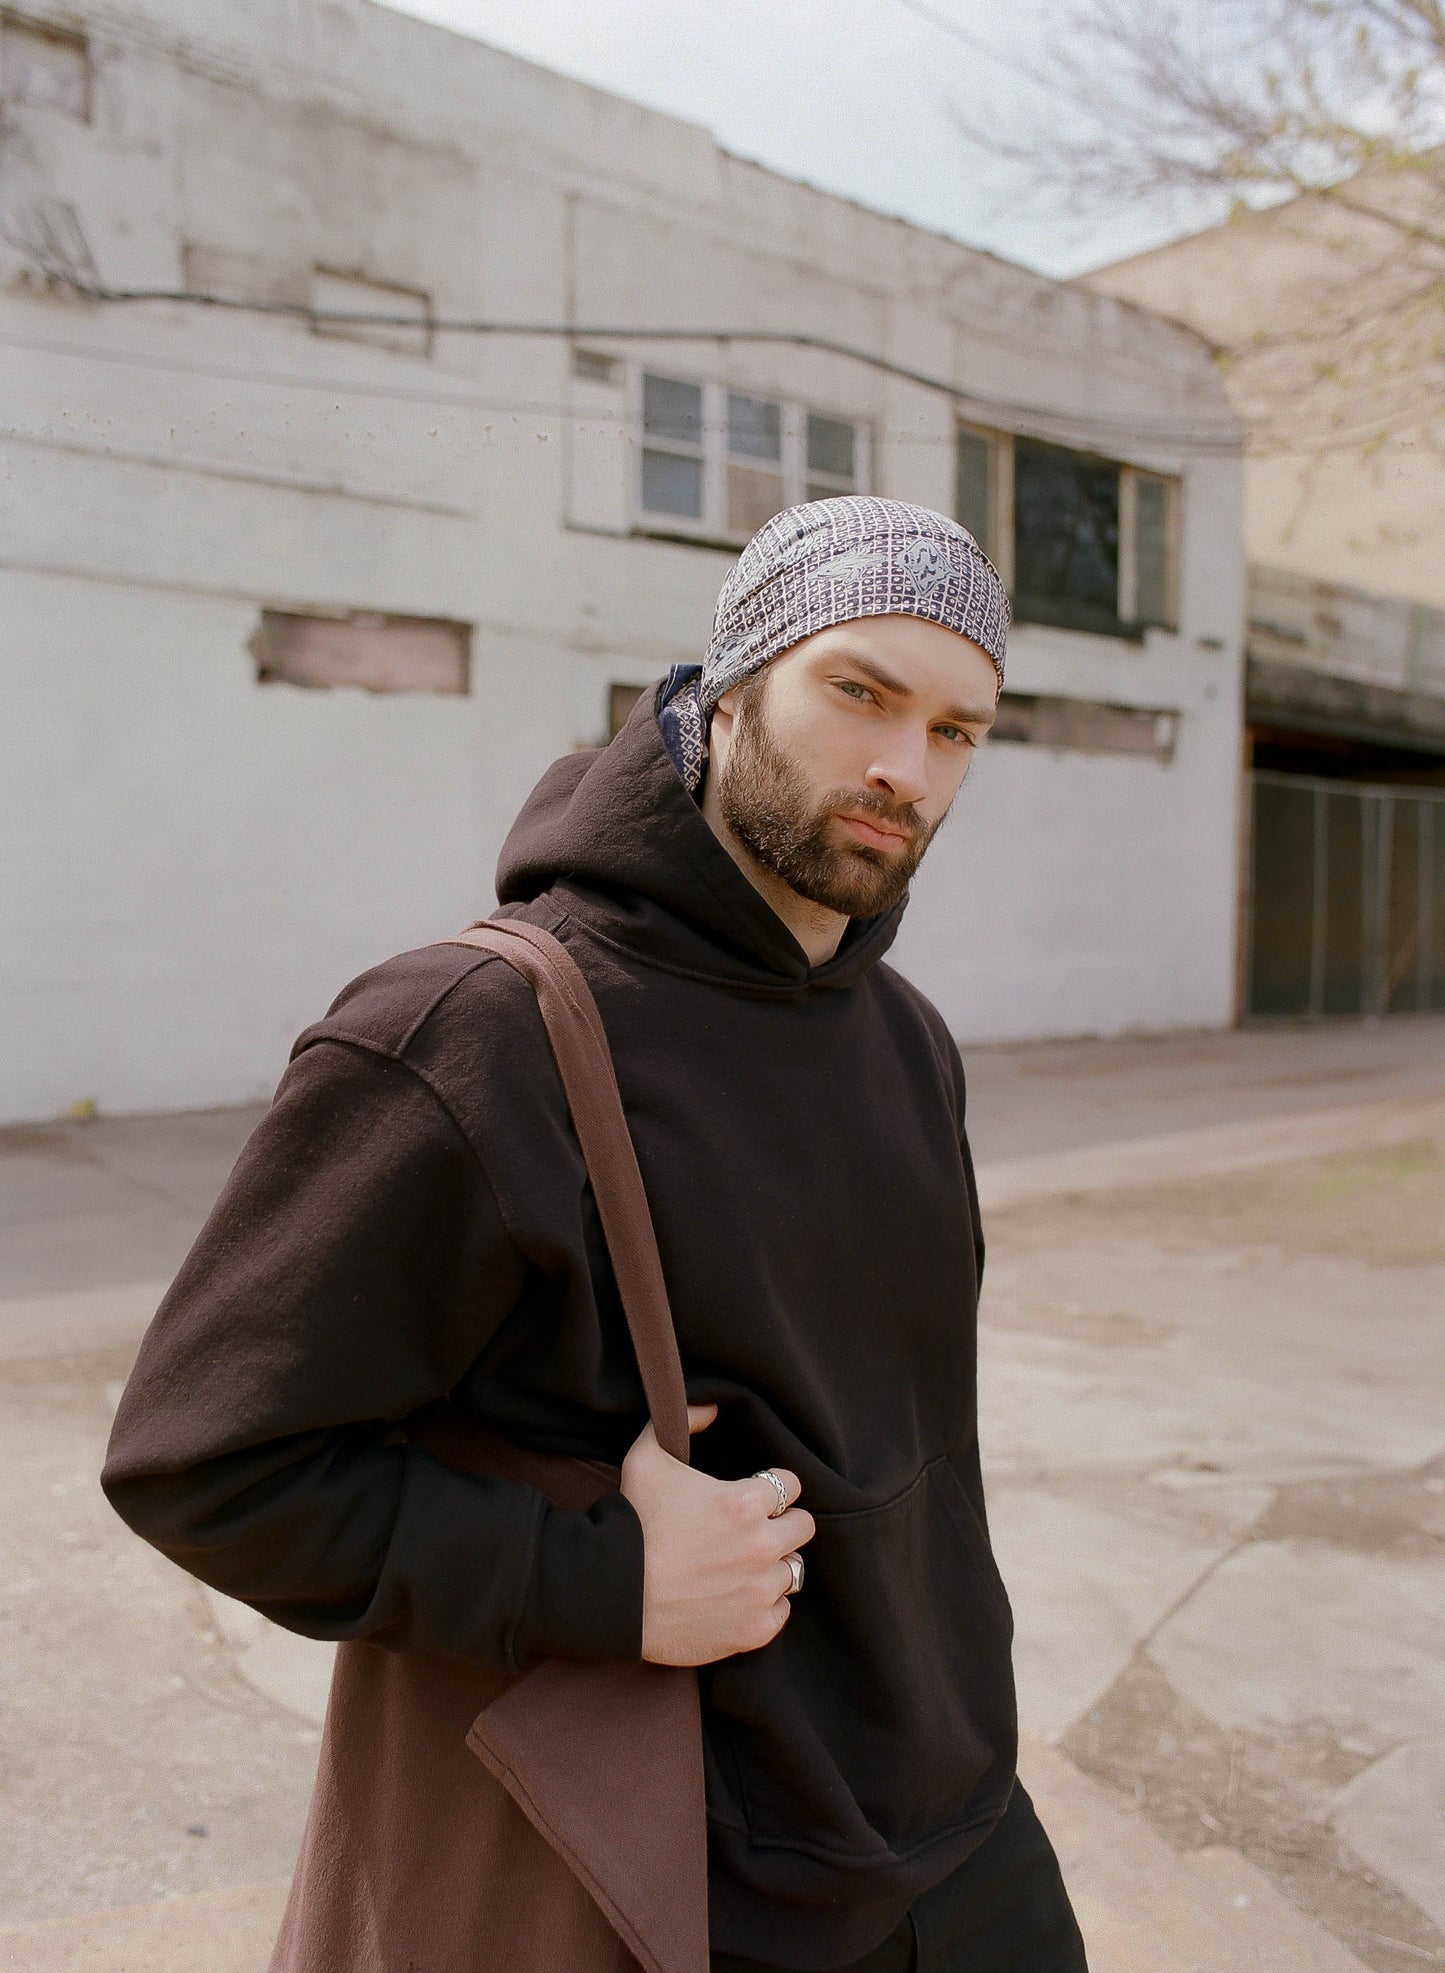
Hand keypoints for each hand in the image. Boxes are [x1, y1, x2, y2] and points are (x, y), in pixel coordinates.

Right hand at [620, 1404, 815, 1666]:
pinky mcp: (754, 1628)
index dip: (773, 1487)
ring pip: (794, 1570)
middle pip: (803, 1527)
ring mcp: (760, 1590)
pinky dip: (766, 1604)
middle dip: (783, 1524)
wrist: (613, 1595)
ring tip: (746, 1565)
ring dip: (775, 1565)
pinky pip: (781, 1611)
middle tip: (755, 1530)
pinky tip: (741, 1596)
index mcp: (744, 1503)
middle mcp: (761, 1546)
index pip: (791, 1486)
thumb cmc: (632, 1524)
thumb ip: (680, 1420)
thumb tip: (710, 1407)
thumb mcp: (647, 1457)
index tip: (756, 1495)